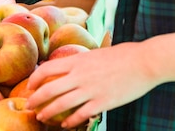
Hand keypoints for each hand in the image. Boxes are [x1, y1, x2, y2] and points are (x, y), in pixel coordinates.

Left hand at [25, 33, 174, 127]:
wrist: (145, 62)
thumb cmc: (125, 55)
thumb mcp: (98, 52)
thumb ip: (83, 61)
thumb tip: (73, 65)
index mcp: (78, 60)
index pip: (47, 69)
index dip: (35, 79)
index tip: (30, 85)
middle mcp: (80, 75)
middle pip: (49, 90)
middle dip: (35, 100)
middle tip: (29, 106)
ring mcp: (90, 90)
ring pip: (61, 105)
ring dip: (48, 113)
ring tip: (42, 117)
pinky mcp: (102, 103)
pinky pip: (80, 115)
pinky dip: (71, 122)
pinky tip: (66, 125)